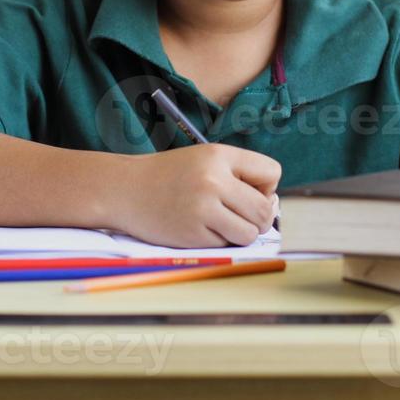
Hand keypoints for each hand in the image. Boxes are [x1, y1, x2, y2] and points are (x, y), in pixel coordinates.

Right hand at [114, 144, 280, 247]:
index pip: (271, 173)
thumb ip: (240, 176)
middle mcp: (213, 180)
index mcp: (219, 155)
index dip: (266, 186)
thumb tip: (274, 205)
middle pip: (265, 209)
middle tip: (238, 214)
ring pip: (250, 233)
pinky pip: (226, 244)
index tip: (248, 191)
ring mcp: (203, 209)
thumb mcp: (205, 160)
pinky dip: (218, 240)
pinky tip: (199, 227)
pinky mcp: (193, 234)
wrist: (125, 189)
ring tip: (221, 222)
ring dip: (241, 232)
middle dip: (259, 217)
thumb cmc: (171, 176)